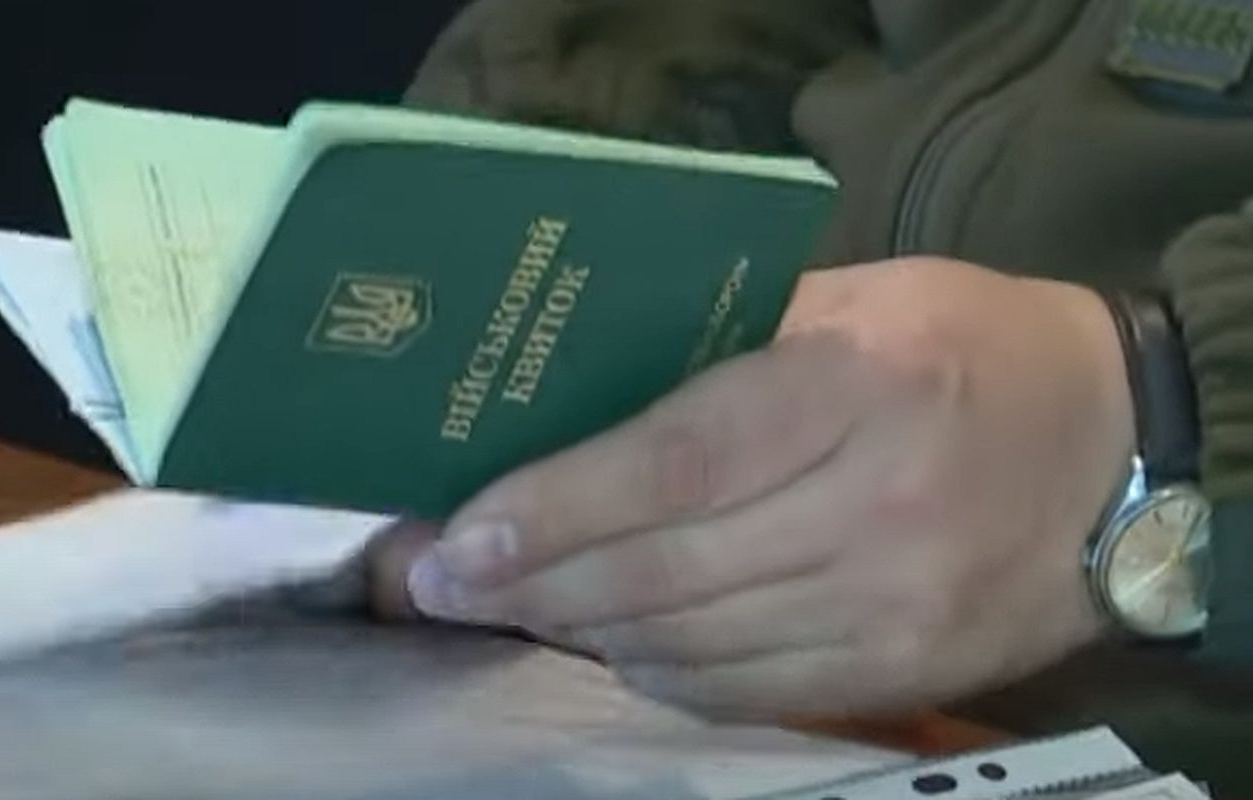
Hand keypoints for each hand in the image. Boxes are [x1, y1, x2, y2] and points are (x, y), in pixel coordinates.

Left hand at [376, 258, 1134, 719]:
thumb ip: (727, 344)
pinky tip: (613, 647)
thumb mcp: (855, 299)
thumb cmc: (966, 345)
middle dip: (537, 581)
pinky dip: (664, 675)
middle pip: (669, 568)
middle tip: (444, 580)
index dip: (558, 506)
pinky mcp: (903, 671)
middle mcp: (878, 505)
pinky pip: (750, 694)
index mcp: (859, 385)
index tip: (462, 535)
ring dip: (585, 631)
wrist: (1111, 448)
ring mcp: (895, 606)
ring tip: (510, 606)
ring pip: (695, 644)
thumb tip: (580, 404)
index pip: (680, 462)